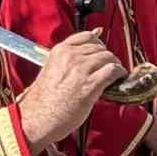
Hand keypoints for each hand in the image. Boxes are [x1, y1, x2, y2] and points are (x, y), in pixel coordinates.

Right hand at [18, 32, 127, 153]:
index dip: (98, 45)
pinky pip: (113, 71)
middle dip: (107, 58)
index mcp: (59, 52)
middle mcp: (70, 56)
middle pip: (100, 48)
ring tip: (115, 75)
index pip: (87, 36)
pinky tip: (119, 80)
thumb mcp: (51, 71)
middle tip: (109, 68)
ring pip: (109, 57)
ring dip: (115, 66)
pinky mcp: (90, 84)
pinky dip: (120, 74)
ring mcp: (80, 69)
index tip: (101, 53)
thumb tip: (88, 50)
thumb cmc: (43, 101)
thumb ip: (68, 60)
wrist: (36, 119)